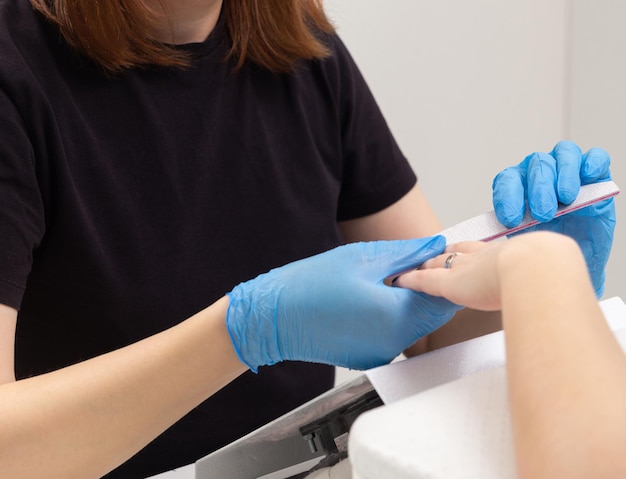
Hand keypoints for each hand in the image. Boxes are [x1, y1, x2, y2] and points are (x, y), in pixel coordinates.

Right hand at [225, 236, 461, 370]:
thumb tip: (435, 245)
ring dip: (411, 303)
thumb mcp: (363, 257)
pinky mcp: (370, 357)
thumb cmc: (310, 285)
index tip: (434, 258)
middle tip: (409, 264)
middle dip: (429, 288)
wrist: (274, 318)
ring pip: (415, 325)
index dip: (443, 274)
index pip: (443, 298)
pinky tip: (372, 298)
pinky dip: (394, 317)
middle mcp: (394, 342)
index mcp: (395, 316)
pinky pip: (395, 335)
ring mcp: (381, 353)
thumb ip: (407, 253)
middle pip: (432, 314)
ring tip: (387, 280)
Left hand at [394, 232, 588, 311]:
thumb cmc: (549, 272)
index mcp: (503, 254)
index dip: (466, 252)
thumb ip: (543, 283)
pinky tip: (400, 281)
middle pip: (453, 253)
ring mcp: (464, 269)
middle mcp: (480, 257)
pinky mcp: (451, 284)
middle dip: (440, 255)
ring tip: (410, 269)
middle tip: (428, 257)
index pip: (477, 250)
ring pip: (437, 264)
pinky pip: (425, 281)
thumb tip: (556, 294)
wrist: (537, 268)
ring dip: (423, 266)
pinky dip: (411, 280)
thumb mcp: (549, 272)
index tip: (459, 252)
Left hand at [492, 140, 614, 295]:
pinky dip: (591, 164)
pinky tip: (588, 177)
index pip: (507, 180)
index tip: (510, 219)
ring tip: (564, 199)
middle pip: (536, 165)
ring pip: (563, 155)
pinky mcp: (594, 175)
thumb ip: (503, 234)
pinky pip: (595, 158)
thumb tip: (470, 244)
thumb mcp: (519, 243)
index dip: (507, 196)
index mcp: (516, 186)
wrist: (570, 262)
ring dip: (563, 175)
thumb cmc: (542, 248)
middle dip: (538, 189)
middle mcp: (539, 173)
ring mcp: (567, 170)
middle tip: (542, 214)